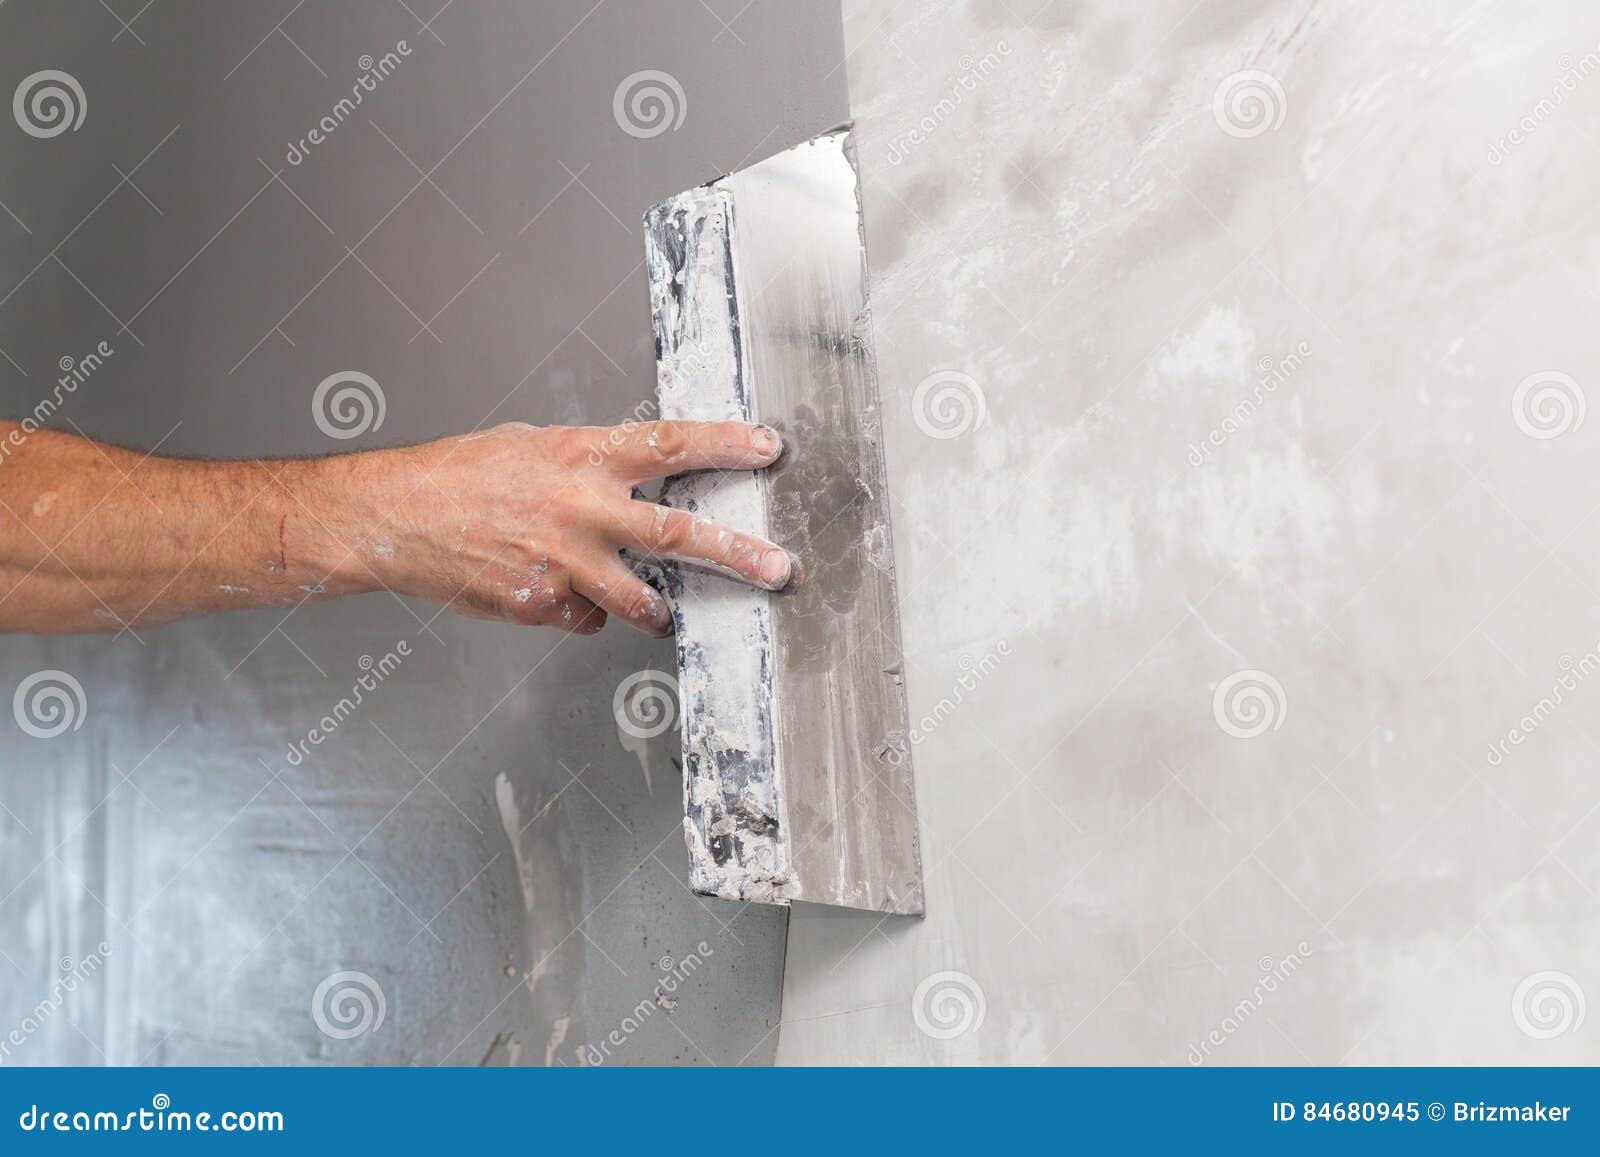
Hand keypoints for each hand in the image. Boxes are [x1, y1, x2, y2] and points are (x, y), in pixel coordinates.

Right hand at [363, 420, 791, 635]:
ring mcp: (564, 562)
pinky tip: (549, 590)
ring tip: (662, 613)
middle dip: (737, 553)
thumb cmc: (461, 474)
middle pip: (677, 533)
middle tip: (778, 568)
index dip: (725, 445)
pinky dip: (579, 610)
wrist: (395, 514)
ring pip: (639, 599)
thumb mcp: (534, 446)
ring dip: (657, 610)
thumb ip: (590, 465)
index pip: (671, 443)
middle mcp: (582, 508)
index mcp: (582, 456)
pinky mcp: (542, 604)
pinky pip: (585, 617)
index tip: (769, 448)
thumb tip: (635, 479)